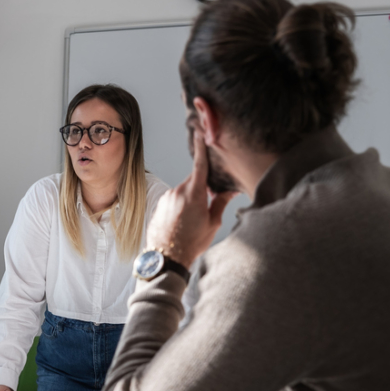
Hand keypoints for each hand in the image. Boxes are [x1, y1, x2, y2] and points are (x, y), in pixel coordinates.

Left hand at [146, 133, 236, 267]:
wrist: (166, 257)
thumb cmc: (191, 243)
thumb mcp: (212, 223)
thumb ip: (220, 202)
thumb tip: (229, 190)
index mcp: (194, 193)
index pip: (200, 164)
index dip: (201, 148)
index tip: (199, 132)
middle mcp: (178, 191)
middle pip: (194, 180)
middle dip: (202, 187)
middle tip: (210, 201)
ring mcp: (166, 197)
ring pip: (184, 191)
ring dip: (191, 198)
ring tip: (194, 219)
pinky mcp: (160, 205)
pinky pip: (174, 200)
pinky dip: (180, 206)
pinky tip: (183, 222)